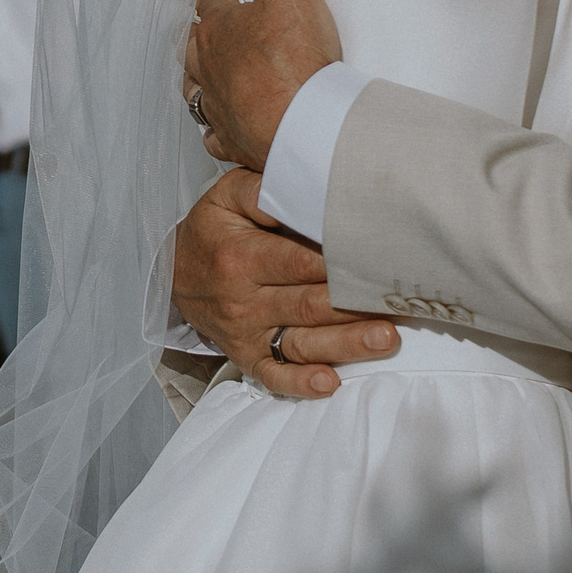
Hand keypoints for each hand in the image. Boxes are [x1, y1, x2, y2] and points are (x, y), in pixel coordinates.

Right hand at [173, 170, 396, 396]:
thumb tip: (302, 188)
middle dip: (355, 306)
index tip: (378, 260)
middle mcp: (243, 300)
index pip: (299, 262)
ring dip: (344, 345)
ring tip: (384, 341)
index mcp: (241, 257)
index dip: (339, 262)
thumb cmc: (212, 231)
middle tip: (399, 304)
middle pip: (309, 304)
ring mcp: (246, 333)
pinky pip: (273, 375)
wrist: (172, 275)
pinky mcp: (246, 356)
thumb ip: (263, 189)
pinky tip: (330, 385)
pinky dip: (301, 383)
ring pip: (301, 342)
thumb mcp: (227, 197)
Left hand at [184, 0, 340, 169]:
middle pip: (197, 44)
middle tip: (217, 25)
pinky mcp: (234, 141)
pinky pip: (215, 134)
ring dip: (202, 79)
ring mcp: (218, 107)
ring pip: (197, 90)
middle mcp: (209, 69)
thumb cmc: (295, 60)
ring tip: (210, 73)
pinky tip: (221, 127)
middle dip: (205, 31)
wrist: (304, 129)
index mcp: (219, 28)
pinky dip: (216, 128)